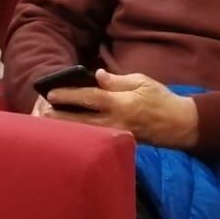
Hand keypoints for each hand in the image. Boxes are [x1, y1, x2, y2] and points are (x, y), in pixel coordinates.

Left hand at [35, 70, 198, 148]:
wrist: (178, 125)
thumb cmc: (161, 98)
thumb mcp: (142, 82)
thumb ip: (118, 80)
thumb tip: (97, 75)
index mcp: (121, 103)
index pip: (90, 98)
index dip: (69, 95)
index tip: (51, 93)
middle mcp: (115, 121)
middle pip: (80, 120)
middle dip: (60, 116)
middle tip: (41, 111)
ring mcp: (115, 135)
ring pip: (84, 132)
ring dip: (65, 127)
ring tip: (48, 122)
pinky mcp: (118, 142)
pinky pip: (94, 138)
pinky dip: (79, 134)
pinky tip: (68, 131)